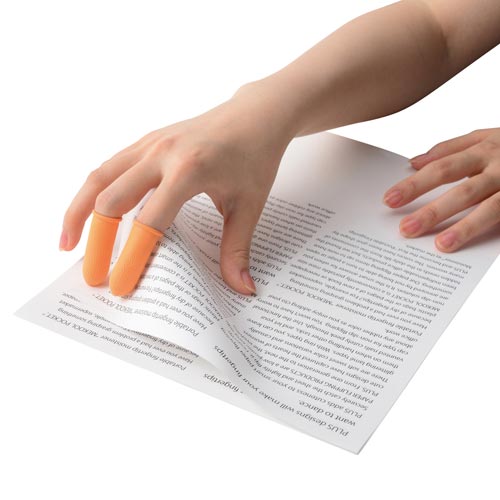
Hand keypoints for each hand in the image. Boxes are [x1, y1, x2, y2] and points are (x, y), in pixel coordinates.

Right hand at [59, 82, 295, 295]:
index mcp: (189, 170)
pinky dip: (94, 191)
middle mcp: (162, 153)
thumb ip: (238, 249)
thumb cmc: (255, 157)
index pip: (150, 222)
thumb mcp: (250, 206)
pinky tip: (93, 213)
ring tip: (69, 243)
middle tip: (91, 274)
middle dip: (96, 240)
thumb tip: (242, 289)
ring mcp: (151, 143)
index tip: (121, 285)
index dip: (132, 257)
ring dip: (79, 210)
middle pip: (111, 198)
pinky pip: (111, 166)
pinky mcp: (147, 141)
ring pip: (99, 177)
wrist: (256, 115)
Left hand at [383, 128, 499, 251]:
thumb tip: (413, 161)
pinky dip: (498, 233)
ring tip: (442, 245)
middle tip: (405, 230)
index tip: (389, 200)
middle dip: (432, 211)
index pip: (441, 168)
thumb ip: (450, 148)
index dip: (415, 185)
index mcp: (485, 149)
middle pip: (461, 189)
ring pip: (492, 208)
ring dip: (465, 227)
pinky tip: (479, 249)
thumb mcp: (487, 137)